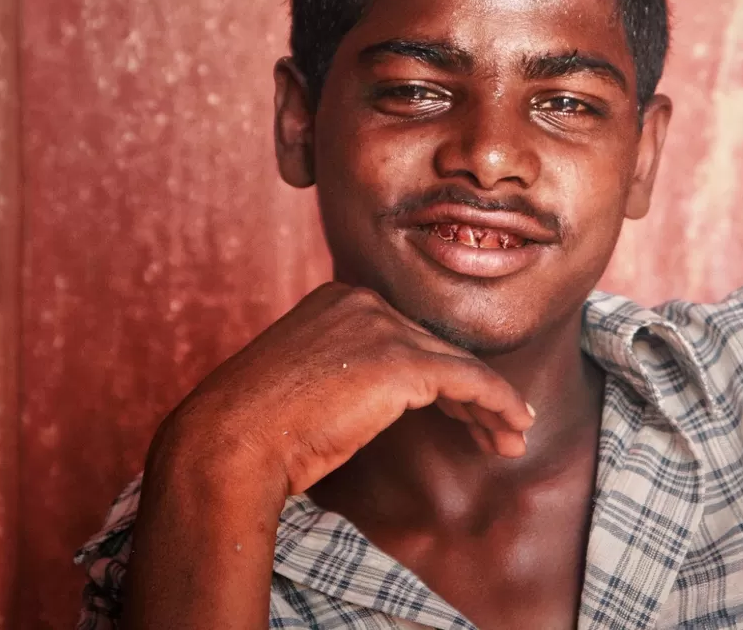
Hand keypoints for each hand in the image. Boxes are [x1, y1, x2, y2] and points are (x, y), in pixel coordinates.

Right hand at [155, 282, 535, 496]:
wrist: (228, 443)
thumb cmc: (254, 429)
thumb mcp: (301, 383)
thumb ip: (342, 372)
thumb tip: (371, 397)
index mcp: (336, 300)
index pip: (408, 335)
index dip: (442, 376)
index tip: (463, 411)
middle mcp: (363, 302)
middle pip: (437, 348)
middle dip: (472, 394)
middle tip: (500, 430)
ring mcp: (383, 327)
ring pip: (459, 364)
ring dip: (492, 406)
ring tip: (511, 439)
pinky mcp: (402, 362)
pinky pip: (470, 381)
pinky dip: (499, 404)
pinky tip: (513, 429)